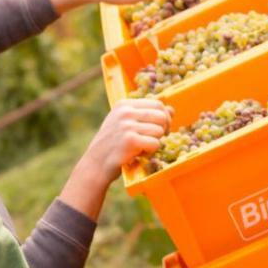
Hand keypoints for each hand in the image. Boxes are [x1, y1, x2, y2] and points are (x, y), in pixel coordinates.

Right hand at [59, 99, 172, 219]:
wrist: (95, 164)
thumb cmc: (113, 144)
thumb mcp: (125, 124)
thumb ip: (147, 115)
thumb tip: (172, 110)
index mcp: (124, 104)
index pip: (157, 104)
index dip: (164, 117)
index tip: (158, 128)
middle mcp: (125, 112)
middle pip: (161, 115)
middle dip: (163, 129)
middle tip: (153, 140)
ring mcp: (127, 125)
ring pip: (160, 130)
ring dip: (155, 142)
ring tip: (141, 147)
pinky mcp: (130, 140)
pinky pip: (155, 143)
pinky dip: (150, 151)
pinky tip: (138, 154)